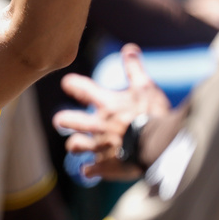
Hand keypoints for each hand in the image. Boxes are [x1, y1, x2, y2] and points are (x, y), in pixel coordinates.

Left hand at [52, 43, 171, 180]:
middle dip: (63, 120)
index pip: (81, 88)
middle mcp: (96, 124)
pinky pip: (90, 170)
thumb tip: (129, 48)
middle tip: (60, 121)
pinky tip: (88, 171)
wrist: (158, 147)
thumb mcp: (145, 88)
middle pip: (68, 120)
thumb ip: (134, 69)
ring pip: (75, 146)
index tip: (68, 83)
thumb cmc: (153, 115)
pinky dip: (89, 171)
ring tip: (74, 146)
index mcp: (105, 104)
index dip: (73, 84)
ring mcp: (98, 146)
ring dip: (75, 145)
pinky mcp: (105, 166)